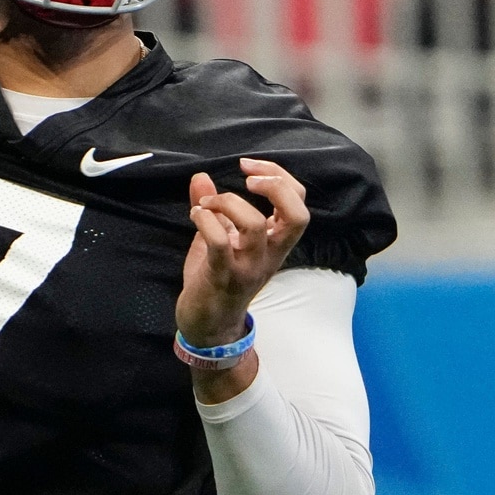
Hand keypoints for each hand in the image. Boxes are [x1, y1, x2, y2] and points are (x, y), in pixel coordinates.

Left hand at [176, 157, 309, 351]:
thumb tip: (201, 177)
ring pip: (254, 225)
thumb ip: (213, 208)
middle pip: (298, 215)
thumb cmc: (217, 280)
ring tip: (207, 204)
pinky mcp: (224, 277)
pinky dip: (206, 221)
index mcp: (275, 243)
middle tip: (246, 177)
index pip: (298, 203)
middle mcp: (270, 255)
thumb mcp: (219, 238)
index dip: (280, 176)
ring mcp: (249, 267)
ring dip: (227, 202)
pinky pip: (220, 242)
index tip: (249, 168)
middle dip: (275, 185)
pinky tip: (196, 216)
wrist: (208, 326)